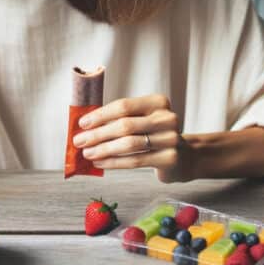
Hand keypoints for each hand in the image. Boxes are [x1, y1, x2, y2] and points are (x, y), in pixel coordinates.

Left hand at [73, 95, 194, 182]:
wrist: (183, 156)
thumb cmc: (154, 135)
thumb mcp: (142, 120)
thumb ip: (119, 119)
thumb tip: (85, 127)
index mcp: (158, 102)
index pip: (124, 106)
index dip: (100, 115)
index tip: (82, 123)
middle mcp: (167, 118)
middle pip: (125, 125)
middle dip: (98, 134)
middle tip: (79, 141)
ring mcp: (171, 138)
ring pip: (129, 144)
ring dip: (103, 149)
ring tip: (87, 153)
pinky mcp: (169, 158)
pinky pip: (135, 160)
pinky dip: (114, 162)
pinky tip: (101, 162)